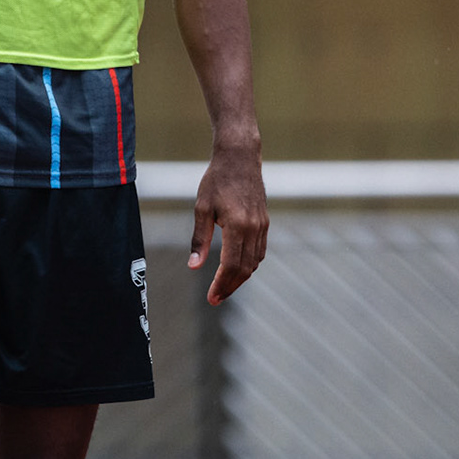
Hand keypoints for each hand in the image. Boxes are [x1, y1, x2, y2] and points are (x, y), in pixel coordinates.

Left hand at [190, 141, 268, 304]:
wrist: (240, 159)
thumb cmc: (216, 181)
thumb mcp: (202, 209)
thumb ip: (199, 239)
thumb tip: (194, 267)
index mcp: (238, 226)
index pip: (232, 265)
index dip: (222, 284)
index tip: (211, 298)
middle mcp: (254, 229)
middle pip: (245, 269)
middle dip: (230, 286)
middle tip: (215, 299)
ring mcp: (262, 226)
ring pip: (255, 262)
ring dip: (240, 278)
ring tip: (223, 288)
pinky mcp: (264, 223)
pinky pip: (259, 251)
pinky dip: (248, 264)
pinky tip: (235, 269)